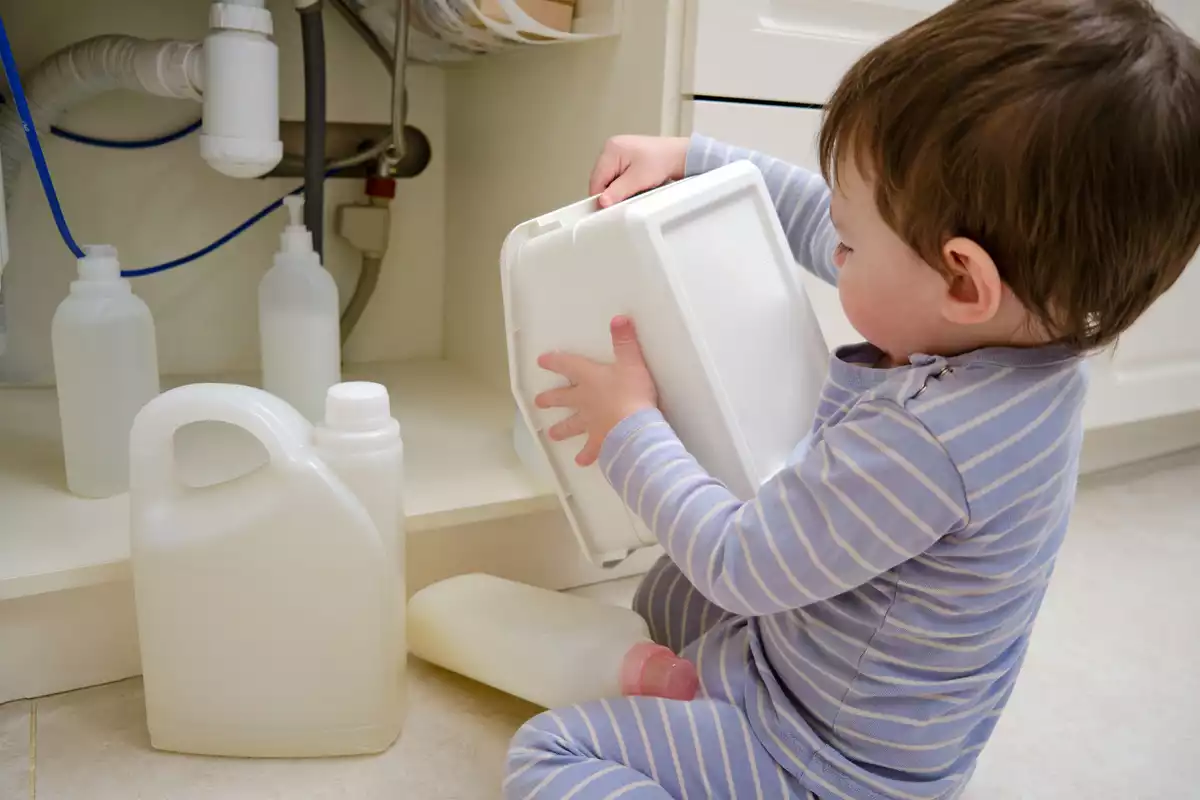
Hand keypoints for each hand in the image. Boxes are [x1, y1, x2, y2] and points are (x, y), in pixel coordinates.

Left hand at [535, 316, 657, 466]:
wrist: (634, 428)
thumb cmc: (632, 393)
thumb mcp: (632, 363)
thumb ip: (625, 342)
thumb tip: (619, 319)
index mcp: (589, 378)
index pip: (567, 366)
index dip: (554, 362)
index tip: (542, 361)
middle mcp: (584, 401)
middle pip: (563, 399)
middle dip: (551, 399)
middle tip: (539, 402)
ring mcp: (589, 424)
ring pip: (571, 426)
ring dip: (561, 429)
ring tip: (551, 434)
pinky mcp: (599, 442)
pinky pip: (590, 450)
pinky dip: (586, 456)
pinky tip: (581, 461)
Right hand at [589, 135, 689, 208]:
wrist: (680, 156)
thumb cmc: (662, 162)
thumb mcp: (638, 180)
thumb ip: (618, 191)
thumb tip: (601, 202)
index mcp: (611, 149)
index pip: (596, 179)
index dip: (601, 196)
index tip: (608, 209)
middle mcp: (611, 148)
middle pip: (601, 179)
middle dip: (611, 192)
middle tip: (625, 200)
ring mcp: (618, 152)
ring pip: (609, 179)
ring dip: (618, 189)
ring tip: (633, 191)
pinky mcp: (625, 158)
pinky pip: (617, 176)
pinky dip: (624, 184)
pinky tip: (634, 186)